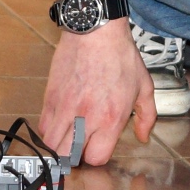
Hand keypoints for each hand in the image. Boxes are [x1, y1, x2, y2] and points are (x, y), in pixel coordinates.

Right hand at [39, 18, 156, 164]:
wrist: (95, 32)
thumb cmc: (121, 57)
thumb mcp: (145, 87)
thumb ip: (147, 117)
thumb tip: (143, 136)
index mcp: (111, 118)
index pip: (96, 157)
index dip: (98, 156)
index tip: (99, 147)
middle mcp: (85, 117)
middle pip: (69, 157)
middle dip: (75, 157)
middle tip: (81, 146)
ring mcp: (65, 108)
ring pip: (51, 145)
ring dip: (60, 146)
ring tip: (69, 138)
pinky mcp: (50, 98)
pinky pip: (42, 126)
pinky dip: (50, 131)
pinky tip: (61, 123)